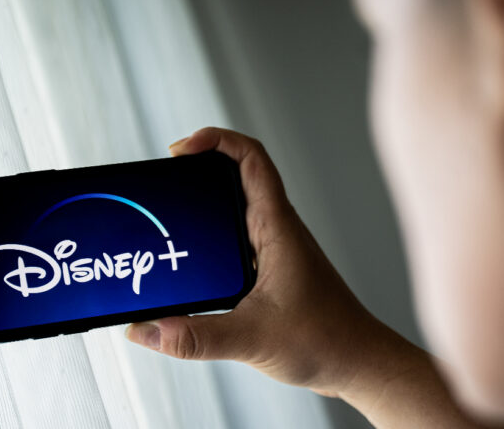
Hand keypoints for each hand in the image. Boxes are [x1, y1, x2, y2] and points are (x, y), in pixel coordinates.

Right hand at [125, 127, 392, 392]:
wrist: (357, 361)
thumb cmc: (326, 340)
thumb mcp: (252, 339)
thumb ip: (196, 337)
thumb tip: (146, 330)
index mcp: (278, 229)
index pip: (251, 160)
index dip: (216, 140)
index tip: (180, 149)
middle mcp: (277, 230)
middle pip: (238, 175)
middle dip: (200, 167)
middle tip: (164, 179)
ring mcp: (275, 249)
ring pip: (237, 207)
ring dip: (205, 201)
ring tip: (169, 213)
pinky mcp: (271, 269)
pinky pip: (237, 238)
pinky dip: (212, 236)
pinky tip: (191, 259)